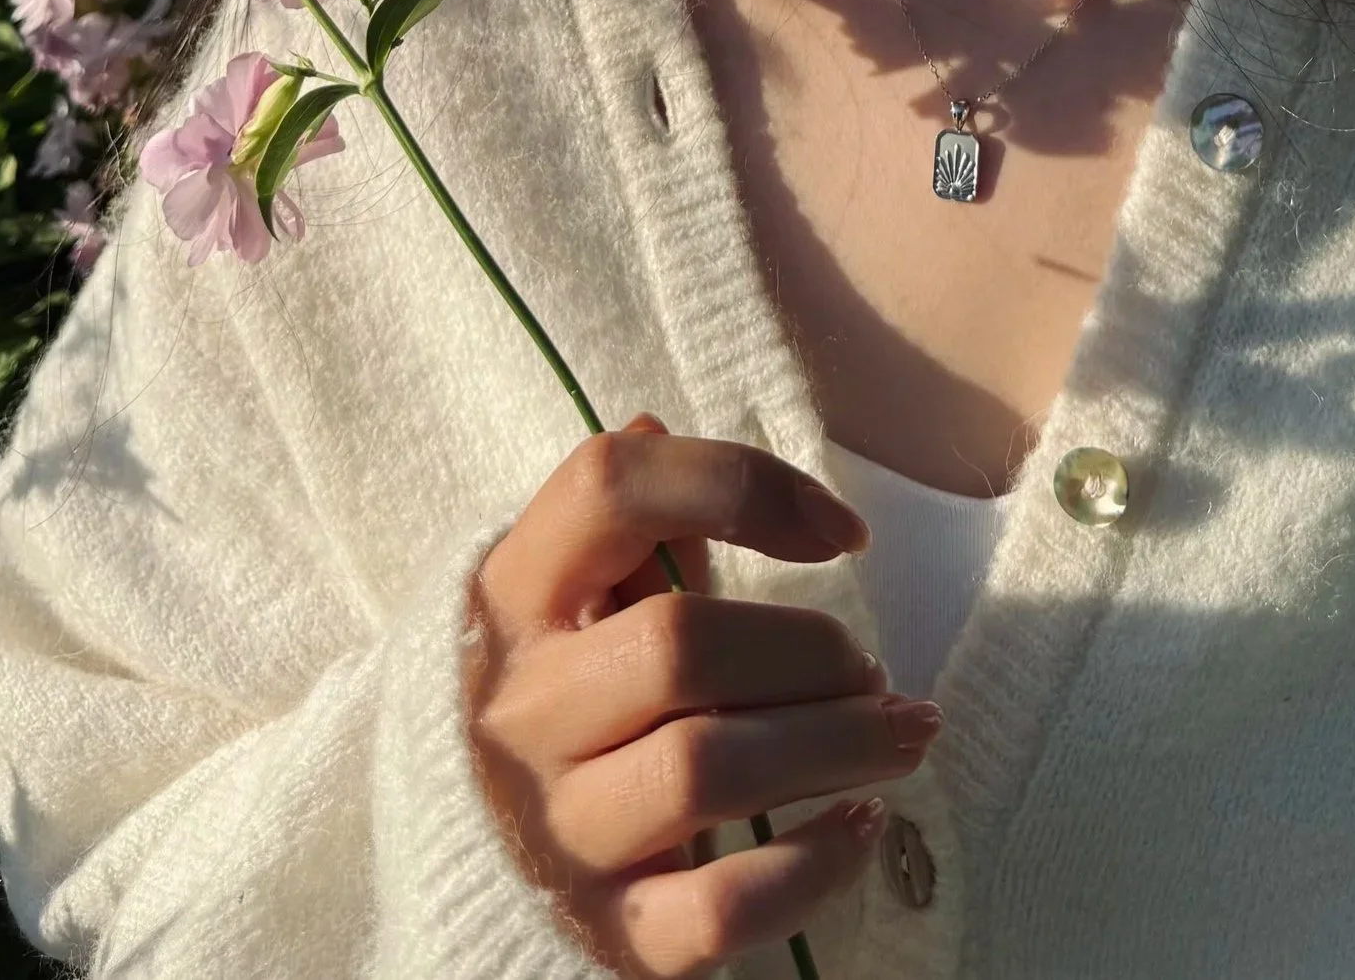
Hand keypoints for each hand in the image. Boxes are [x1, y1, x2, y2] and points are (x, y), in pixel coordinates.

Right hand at [466, 417, 940, 976]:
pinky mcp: (603, 937)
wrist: (449, 880)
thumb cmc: (546, 709)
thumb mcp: (560, 610)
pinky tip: (863, 823)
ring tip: (904, 732)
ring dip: (838, 744)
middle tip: (871, 666)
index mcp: (510, 599)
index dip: (740, 485)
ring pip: (709, 771)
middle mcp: (520, 709)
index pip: (609, 488)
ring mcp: (555, 830)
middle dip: (809, 648)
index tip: (840, 531)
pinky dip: (813, 864)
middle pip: (682, 644)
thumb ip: (619, 535)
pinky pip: (720, 907)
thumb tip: (654, 426)